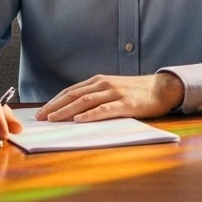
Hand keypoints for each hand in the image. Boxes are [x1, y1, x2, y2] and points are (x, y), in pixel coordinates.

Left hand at [36, 72, 184, 122]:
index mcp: (98, 81)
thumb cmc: (135, 92)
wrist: (161, 89)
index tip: (41, 112)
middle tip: (40, 118)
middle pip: (74, 95)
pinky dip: (90, 115)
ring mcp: (114, 93)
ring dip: (67, 110)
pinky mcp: (125, 103)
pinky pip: (104, 109)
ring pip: (85, 101)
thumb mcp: (112, 90)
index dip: (54, 101)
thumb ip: (96, 96)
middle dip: (55, 107)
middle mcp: (103, 84)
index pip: (71, 91)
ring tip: (53, 119)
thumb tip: (74, 111)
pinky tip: (79, 120)